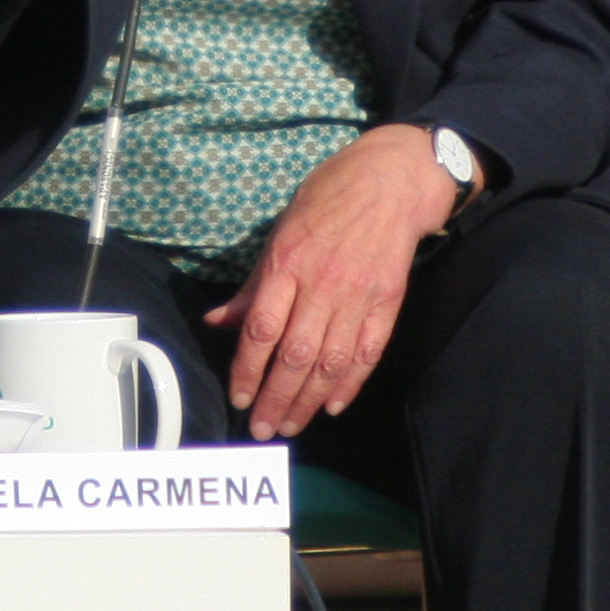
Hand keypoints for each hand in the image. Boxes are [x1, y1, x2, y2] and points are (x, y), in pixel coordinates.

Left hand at [203, 124, 456, 438]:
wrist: (391, 181)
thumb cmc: (327, 199)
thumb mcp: (280, 231)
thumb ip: (253, 284)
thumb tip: (218, 320)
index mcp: (288, 263)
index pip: (262, 329)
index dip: (247, 370)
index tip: (239, 398)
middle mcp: (322, 284)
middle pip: (295, 354)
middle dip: (276, 398)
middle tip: (262, 429)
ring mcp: (358, 295)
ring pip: (330, 361)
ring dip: (308, 400)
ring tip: (291, 425)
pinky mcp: (387, 302)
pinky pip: (367, 352)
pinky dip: (350, 383)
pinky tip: (333, 405)